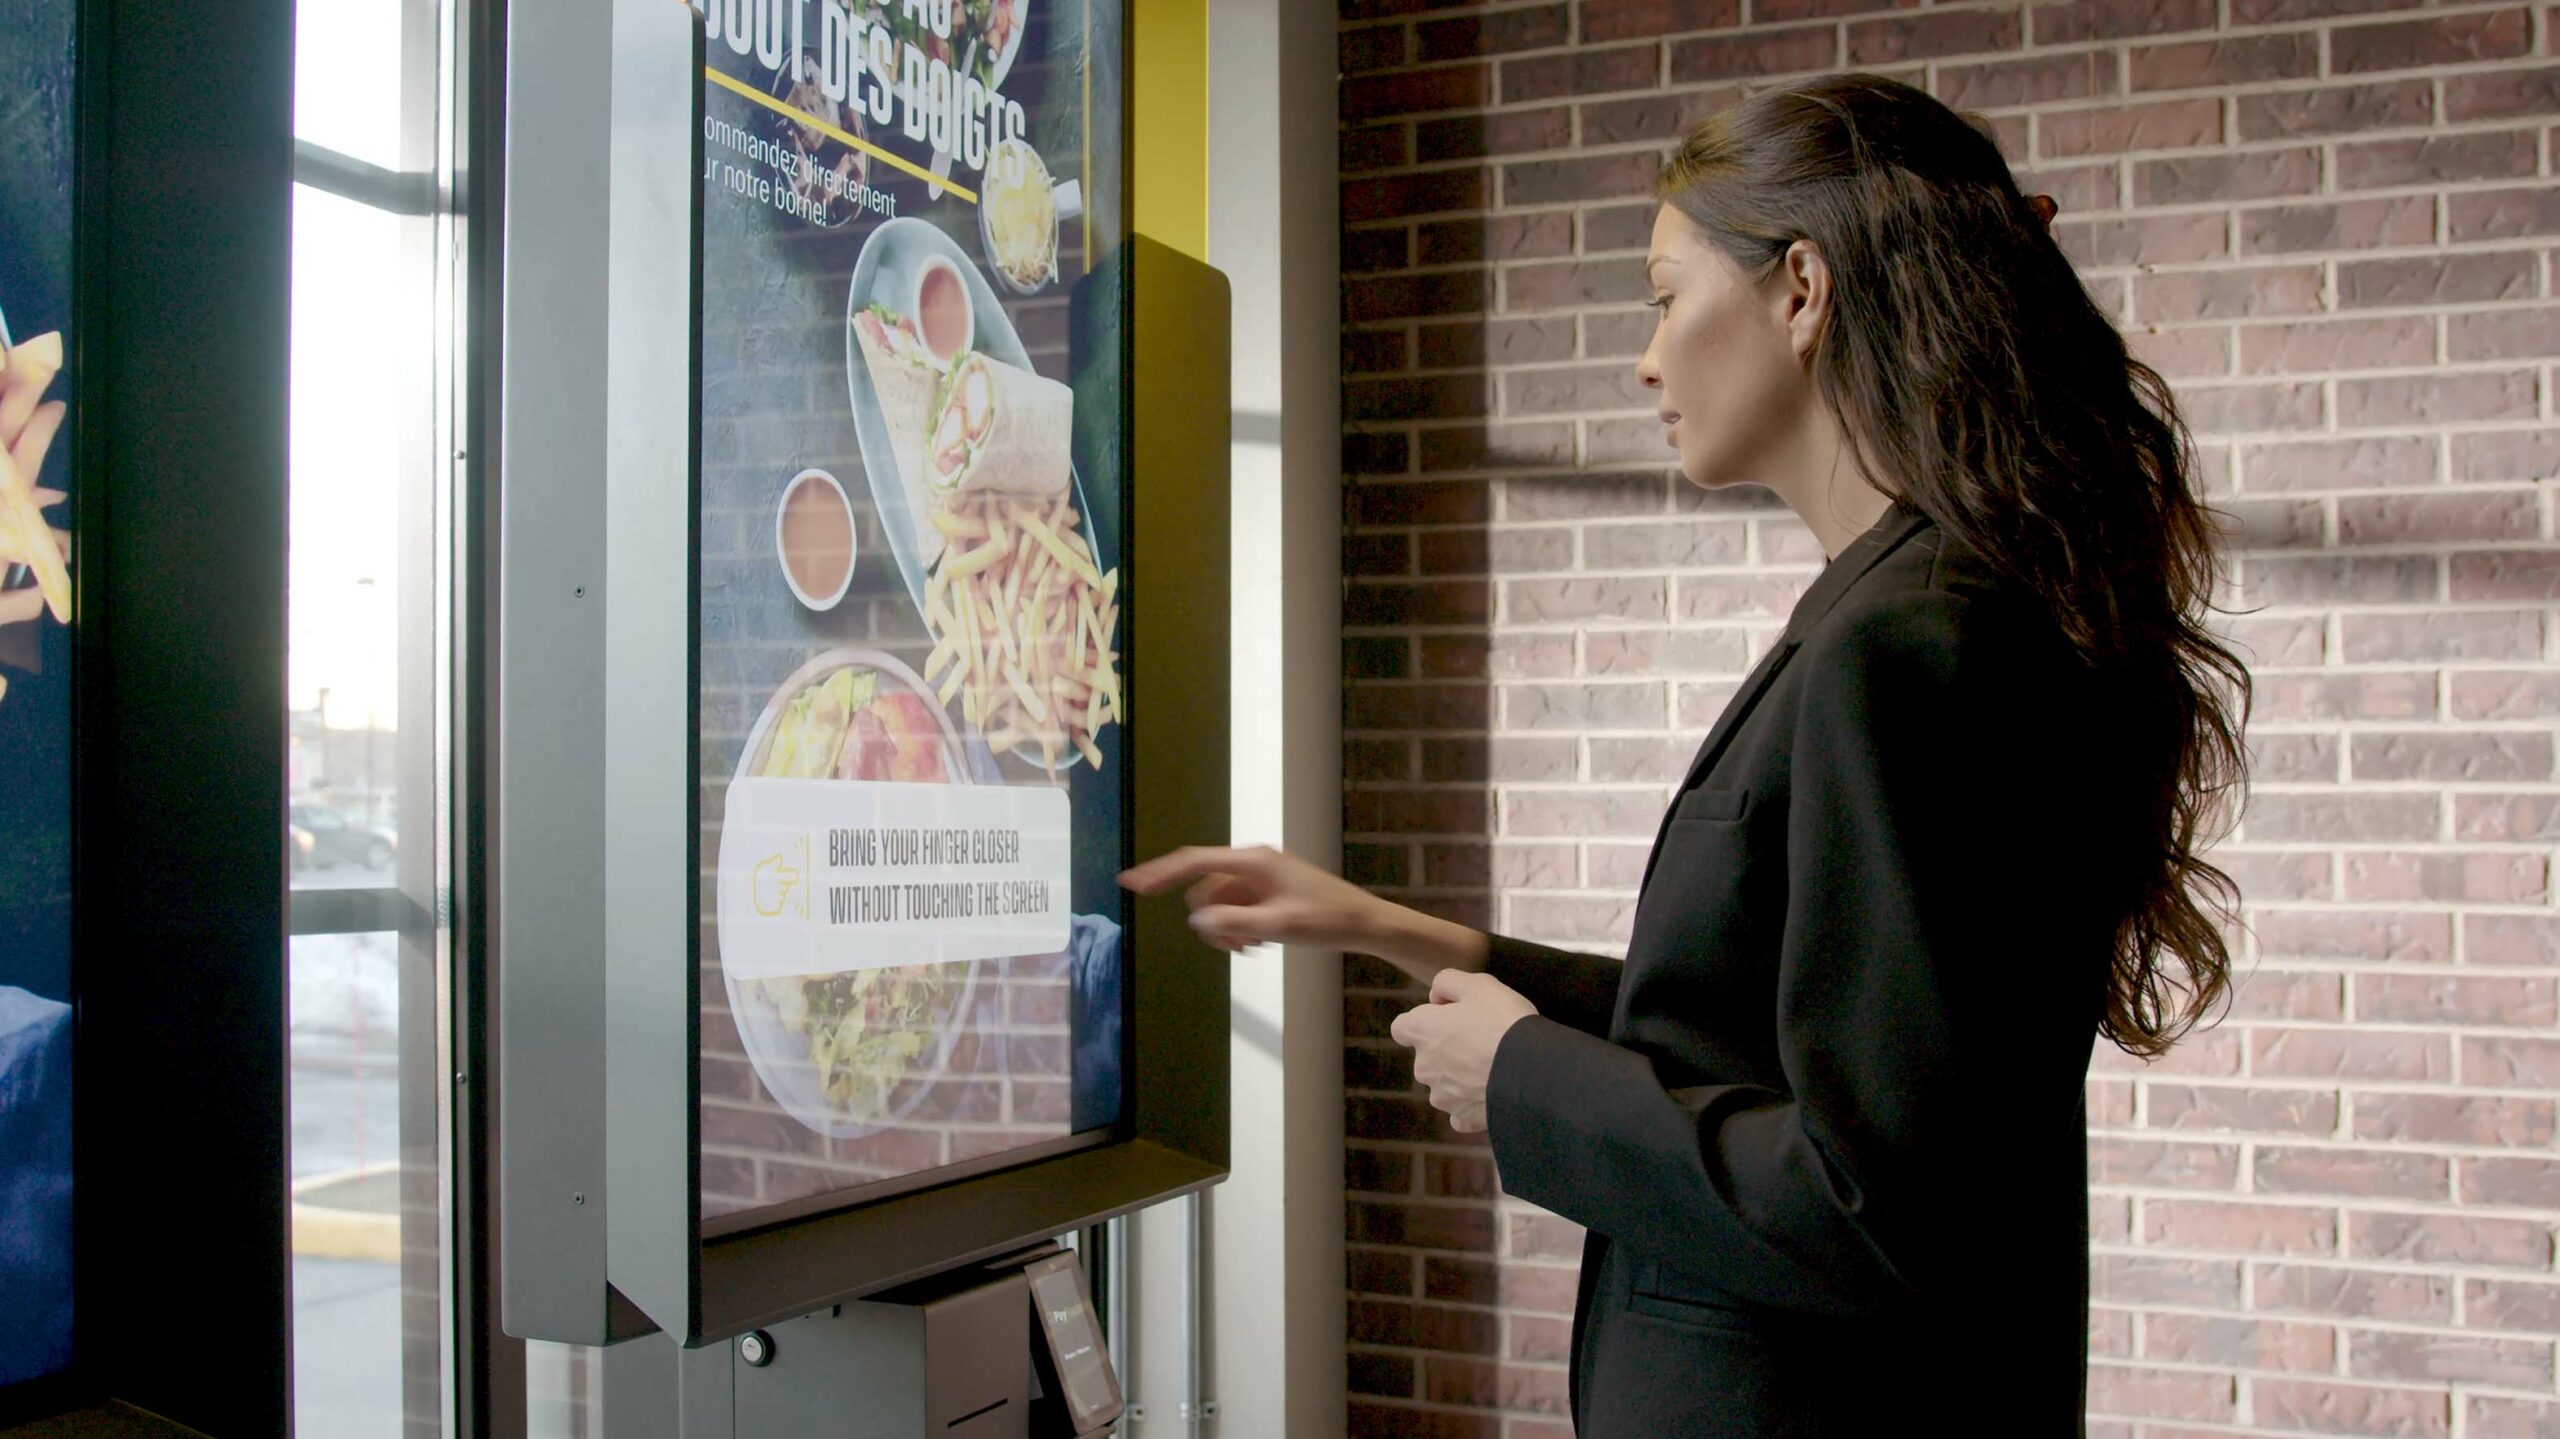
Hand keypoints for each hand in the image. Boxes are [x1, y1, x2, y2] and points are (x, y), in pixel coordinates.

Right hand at [1120, 844, 1396, 954]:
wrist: (1363, 923)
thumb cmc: (1327, 920)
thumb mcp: (1279, 925)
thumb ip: (1234, 923)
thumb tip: (1196, 919)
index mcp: (1254, 861)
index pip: (1194, 863)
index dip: (1160, 873)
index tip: (1131, 884)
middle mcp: (1253, 863)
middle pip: (1205, 891)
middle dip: (1212, 922)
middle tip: (1237, 947)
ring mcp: (1260, 878)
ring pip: (1219, 904)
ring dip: (1226, 929)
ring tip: (1253, 947)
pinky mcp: (1267, 892)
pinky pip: (1235, 910)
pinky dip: (1239, 928)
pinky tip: (1258, 943)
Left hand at [1388, 969, 1537, 1134]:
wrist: (1532, 1070)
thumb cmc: (1503, 1021)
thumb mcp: (1477, 984)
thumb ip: (1448, 982)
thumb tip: (1437, 997)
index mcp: (1421, 1030)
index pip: (1402, 1027)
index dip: (1424, 1020)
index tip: (1450, 1017)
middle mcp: (1423, 1066)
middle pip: (1427, 1057)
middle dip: (1448, 1049)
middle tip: (1482, 1039)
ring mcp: (1442, 1096)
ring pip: (1445, 1084)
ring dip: (1461, 1077)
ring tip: (1493, 1065)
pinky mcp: (1463, 1118)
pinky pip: (1462, 1110)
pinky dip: (1474, 1103)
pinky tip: (1493, 1092)